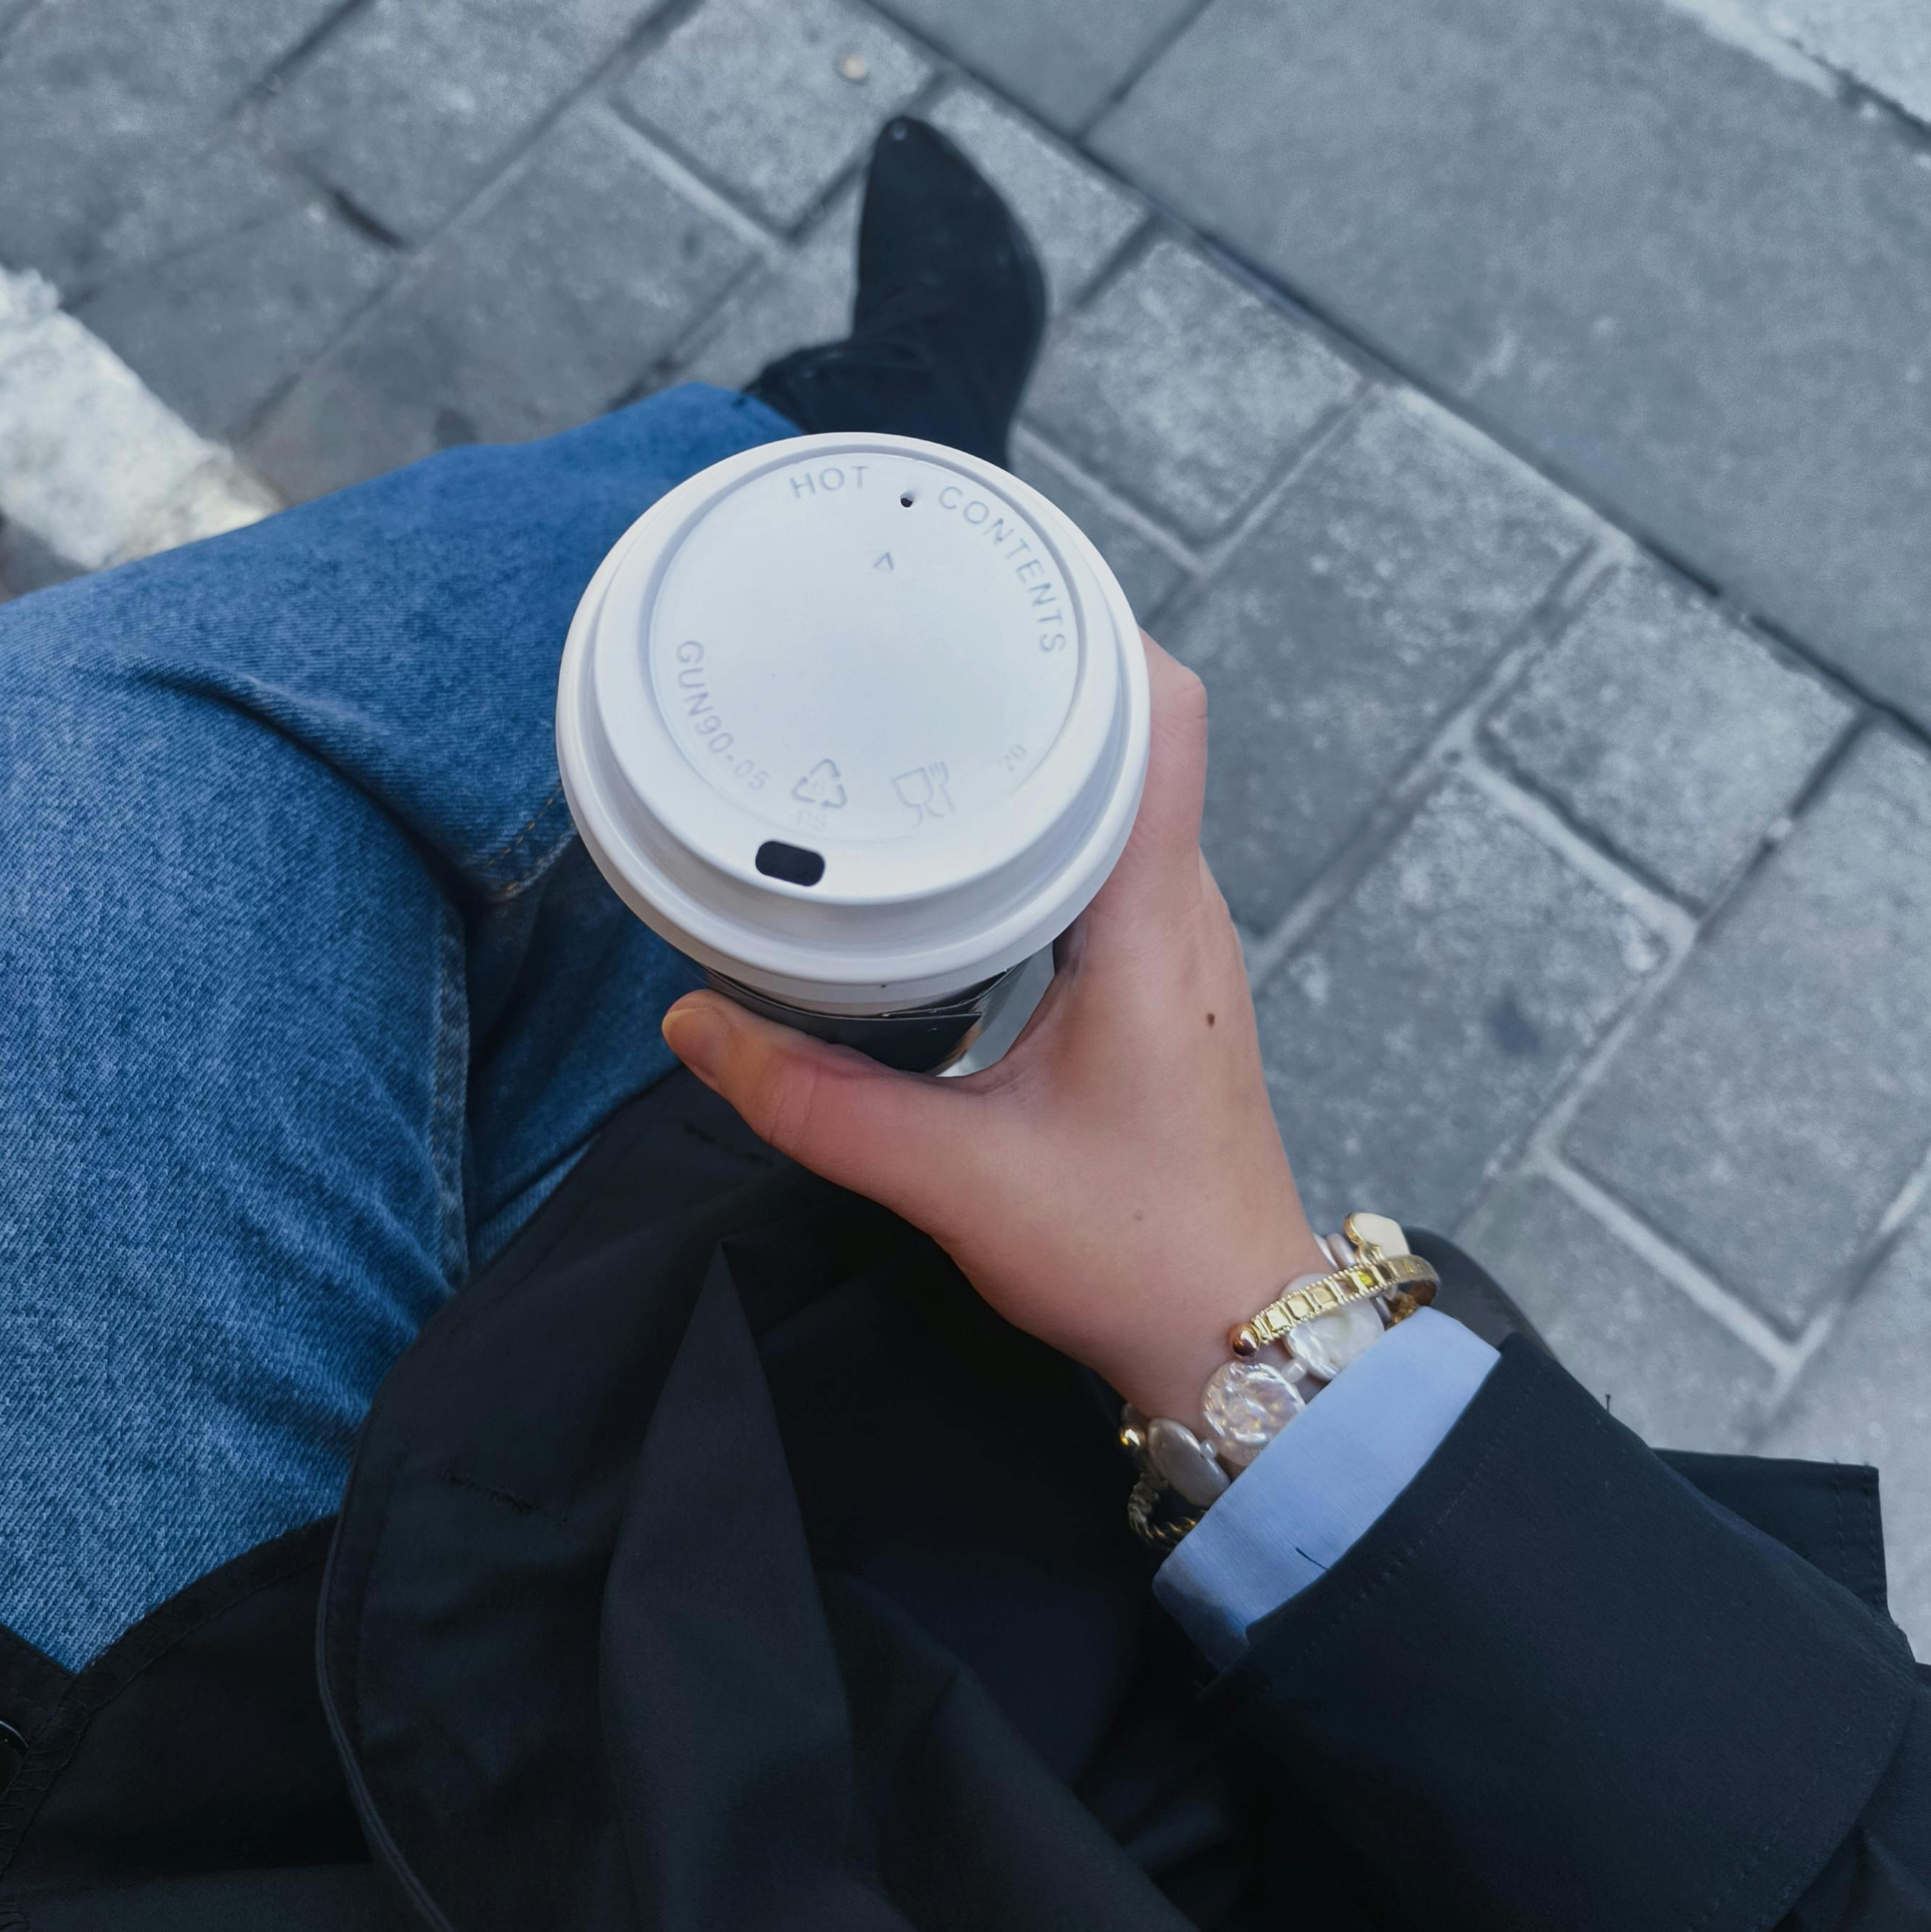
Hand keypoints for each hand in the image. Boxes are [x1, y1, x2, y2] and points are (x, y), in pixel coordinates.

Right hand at [660, 640, 1318, 1425]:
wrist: (1238, 1339)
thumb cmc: (1131, 1254)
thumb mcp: (953, 1182)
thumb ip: (814, 1102)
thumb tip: (692, 1025)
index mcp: (1153, 922)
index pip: (1164, 718)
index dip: (1094, 629)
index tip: (991, 592)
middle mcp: (1182, 909)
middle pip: (1133, 731)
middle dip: (1033, 671)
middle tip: (914, 640)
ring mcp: (1177, 942)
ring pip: (1118, 793)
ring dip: (1036, 748)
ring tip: (921, 716)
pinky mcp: (1156, 978)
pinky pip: (1107, 854)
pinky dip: (1039, 819)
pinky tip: (956, 835)